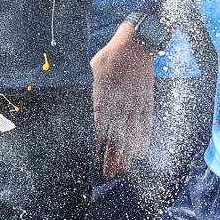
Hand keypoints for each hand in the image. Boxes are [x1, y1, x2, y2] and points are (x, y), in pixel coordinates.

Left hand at [90, 22, 154, 178]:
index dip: (97, 146)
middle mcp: (120, 103)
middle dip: (112, 157)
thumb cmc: (109, 57)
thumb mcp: (90, 70)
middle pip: (116, 136)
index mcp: (103, 95)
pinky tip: (139, 153)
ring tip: (123, 170)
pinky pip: (146, 124)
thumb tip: (72, 100)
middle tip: (108, 175)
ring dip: (126, 154)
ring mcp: (135, 103)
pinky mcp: (147, 101)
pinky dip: (143, 139)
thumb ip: (85, 89)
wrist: (135, 44)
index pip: (99, 127)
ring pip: (131, 134)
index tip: (93, 161)